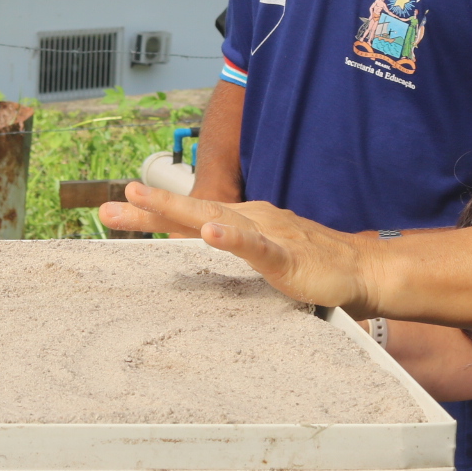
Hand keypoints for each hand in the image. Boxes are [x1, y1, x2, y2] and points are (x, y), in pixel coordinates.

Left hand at [100, 182, 375, 315]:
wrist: (362, 270)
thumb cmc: (311, 263)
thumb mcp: (262, 256)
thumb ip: (231, 256)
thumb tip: (199, 254)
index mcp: (240, 222)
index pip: (188, 216)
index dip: (151, 213)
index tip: (112, 210)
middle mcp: (249, 220)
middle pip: (192, 210)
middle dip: (150, 207)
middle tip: (109, 206)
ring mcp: (268, 235)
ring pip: (215, 219)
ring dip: (178, 209)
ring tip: (144, 200)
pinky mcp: (288, 256)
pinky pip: (258, 247)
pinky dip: (233, 239)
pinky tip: (212, 232)